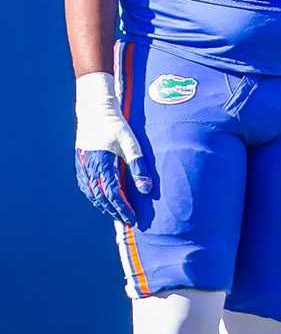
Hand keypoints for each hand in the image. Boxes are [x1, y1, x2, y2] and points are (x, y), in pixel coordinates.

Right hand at [74, 71, 151, 224]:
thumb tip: (147, 189)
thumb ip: (138, 166)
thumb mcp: (131, 143)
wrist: (95, 111)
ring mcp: (83, 167)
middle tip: (128, 222)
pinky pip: (86, 187)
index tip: (133, 219)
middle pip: (102, 198)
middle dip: (115, 212)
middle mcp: (90, 169)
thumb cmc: (116, 126)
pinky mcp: (81, 164)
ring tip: (118, 215)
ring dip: (105, 207)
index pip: (113, 194)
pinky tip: (103, 201)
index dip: (123, 208)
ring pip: (92, 194)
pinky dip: (95, 197)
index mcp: (102, 164)